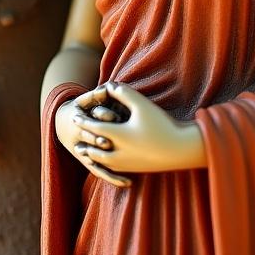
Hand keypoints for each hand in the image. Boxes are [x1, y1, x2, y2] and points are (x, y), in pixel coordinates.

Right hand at [54, 96, 129, 187]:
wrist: (61, 123)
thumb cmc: (79, 108)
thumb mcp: (83, 100)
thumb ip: (95, 94)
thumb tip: (109, 86)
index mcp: (80, 122)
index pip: (93, 120)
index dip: (103, 118)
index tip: (115, 119)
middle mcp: (82, 140)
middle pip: (96, 142)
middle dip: (107, 144)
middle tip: (122, 148)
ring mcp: (85, 153)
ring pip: (98, 162)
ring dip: (112, 168)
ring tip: (129, 177)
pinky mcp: (87, 161)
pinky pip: (100, 171)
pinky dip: (112, 178)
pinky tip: (126, 183)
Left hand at [72, 81, 206, 175]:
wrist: (179, 150)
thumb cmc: (161, 124)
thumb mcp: (142, 105)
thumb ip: (124, 92)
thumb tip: (109, 85)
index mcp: (118, 135)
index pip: (94, 127)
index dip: (83, 121)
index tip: (74, 116)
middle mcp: (118, 152)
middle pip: (94, 147)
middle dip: (84, 140)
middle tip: (74, 136)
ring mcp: (125, 164)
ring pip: (101, 161)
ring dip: (90, 154)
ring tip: (83, 151)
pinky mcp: (134, 170)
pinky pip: (111, 170)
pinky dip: (102, 166)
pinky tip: (103, 164)